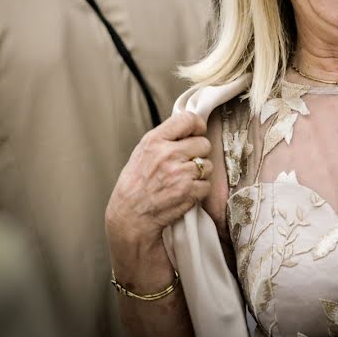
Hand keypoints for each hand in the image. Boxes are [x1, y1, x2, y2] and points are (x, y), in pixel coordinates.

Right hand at [106, 112, 213, 249]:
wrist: (129, 217)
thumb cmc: (135, 185)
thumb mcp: (142, 153)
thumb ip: (164, 139)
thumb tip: (189, 127)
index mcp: (155, 140)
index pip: (188, 119)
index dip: (197, 125)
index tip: (197, 132)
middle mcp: (168, 154)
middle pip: (204, 143)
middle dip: (199, 153)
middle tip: (187, 163)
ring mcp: (180, 173)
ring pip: (208, 165)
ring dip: (200, 174)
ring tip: (182, 181)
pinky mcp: (189, 191)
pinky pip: (207, 185)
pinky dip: (199, 191)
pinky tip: (184, 193)